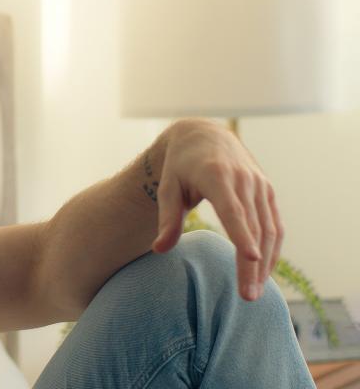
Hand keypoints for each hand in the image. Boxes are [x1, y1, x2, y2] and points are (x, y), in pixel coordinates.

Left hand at [151, 119, 282, 301]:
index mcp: (216, 176)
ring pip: (269, 229)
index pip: (233, 210)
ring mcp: (259, 185)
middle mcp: (244, 180)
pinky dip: (272, 249)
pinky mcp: (267, 191)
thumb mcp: (167, 187)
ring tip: (254, 291)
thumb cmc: (179, 166)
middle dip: (253, 264)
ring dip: (266, 262)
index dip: (242, 234)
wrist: (204, 136)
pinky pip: (274, 224)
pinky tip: (263, 271)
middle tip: (247, 297)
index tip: (250, 258)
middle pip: (254, 227)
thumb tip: (158, 250)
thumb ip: (167, 219)